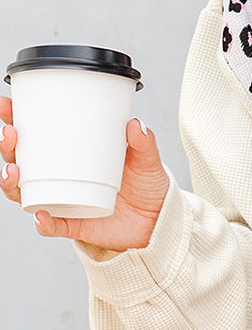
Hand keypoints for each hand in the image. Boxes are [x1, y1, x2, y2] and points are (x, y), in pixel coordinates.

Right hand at [1, 94, 169, 252]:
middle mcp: (59, 178)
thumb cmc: (145, 183)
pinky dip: (44, 223)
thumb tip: (135, 124)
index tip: (6, 104)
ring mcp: (63, 201)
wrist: (159, 218)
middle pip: (20, 161)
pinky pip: (53, 226)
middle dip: (7, 147)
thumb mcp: (146, 158)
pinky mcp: (74, 225)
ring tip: (14, 171)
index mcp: (69, 154)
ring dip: (11, 183)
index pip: (34, 134)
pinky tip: (41, 215)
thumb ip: (143, 142)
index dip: (14, 120)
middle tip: (11, 133)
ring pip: (24, 194)